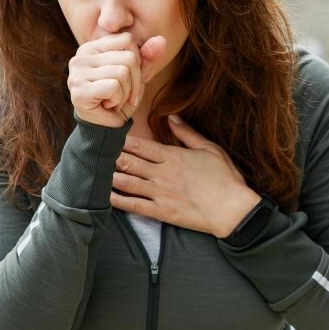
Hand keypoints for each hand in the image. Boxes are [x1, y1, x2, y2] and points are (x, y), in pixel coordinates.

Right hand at [68, 33, 165, 127]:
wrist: (105, 128)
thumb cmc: (119, 99)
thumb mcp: (137, 76)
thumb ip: (147, 57)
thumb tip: (161, 39)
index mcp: (92, 47)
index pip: (127, 39)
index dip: (137, 61)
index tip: (129, 78)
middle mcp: (81, 56)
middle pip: (128, 57)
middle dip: (135, 80)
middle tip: (123, 94)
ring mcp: (77, 73)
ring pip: (123, 72)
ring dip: (126, 92)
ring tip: (114, 99)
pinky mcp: (79, 91)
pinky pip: (114, 87)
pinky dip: (118, 99)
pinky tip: (107, 104)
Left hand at [110, 115, 261, 236]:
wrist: (233, 210)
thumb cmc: (226, 178)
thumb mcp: (210, 149)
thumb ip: (188, 133)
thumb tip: (172, 118)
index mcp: (173, 156)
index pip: (140, 145)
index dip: (121, 141)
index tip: (109, 136)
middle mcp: (162, 173)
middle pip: (128, 162)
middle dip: (110, 157)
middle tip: (96, 153)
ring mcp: (160, 193)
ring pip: (127, 182)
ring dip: (110, 177)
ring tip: (96, 172)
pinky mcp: (162, 212)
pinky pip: (134, 205)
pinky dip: (118, 201)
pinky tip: (105, 196)